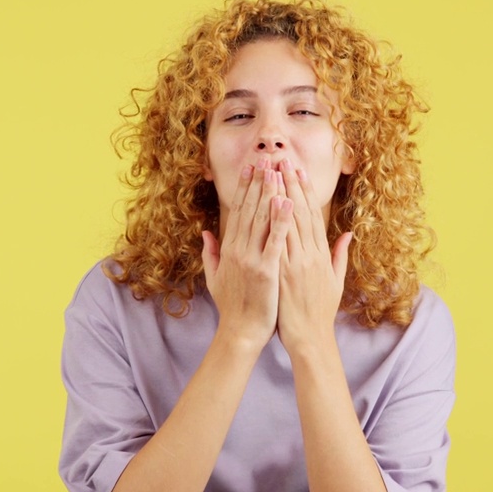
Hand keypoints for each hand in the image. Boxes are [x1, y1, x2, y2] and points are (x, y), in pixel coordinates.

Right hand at [202, 158, 293, 349]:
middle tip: (265, 158)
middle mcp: (238, 250)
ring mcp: (251, 260)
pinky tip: (286, 202)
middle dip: (258, 182)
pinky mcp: (266, 271)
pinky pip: (274, 241)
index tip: (250, 167)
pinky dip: (280, 221)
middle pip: (249, 209)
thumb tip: (206, 233)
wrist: (241, 332)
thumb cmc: (232, 307)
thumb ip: (211, 254)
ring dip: (269, 192)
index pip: (237, 211)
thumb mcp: (215, 278)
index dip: (244, 188)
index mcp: (229, 250)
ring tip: (276, 170)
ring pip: (261, 219)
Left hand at [274, 158, 351, 350]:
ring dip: (278, 196)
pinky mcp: (283, 275)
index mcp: (321, 255)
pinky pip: (276, 244)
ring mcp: (296, 264)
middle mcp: (310, 255)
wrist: (311, 339)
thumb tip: (347, 234)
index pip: (312, 216)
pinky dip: (272, 223)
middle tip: (281, 160)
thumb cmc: (320, 313)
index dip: (305, 191)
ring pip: (287, 223)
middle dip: (290, 184)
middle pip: (299, 213)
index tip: (298, 171)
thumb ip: (340, 255)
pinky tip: (265, 206)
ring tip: (270, 173)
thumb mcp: (336, 281)